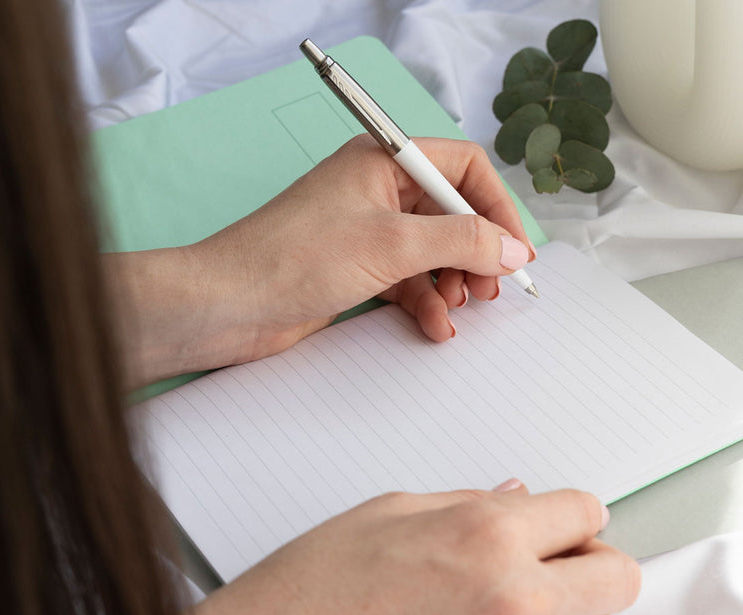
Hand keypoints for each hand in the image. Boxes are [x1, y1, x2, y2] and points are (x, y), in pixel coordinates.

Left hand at [104, 135, 534, 387]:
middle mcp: (377, 190)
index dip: (496, 206)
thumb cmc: (291, 258)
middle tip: (491, 286)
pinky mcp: (357, 268)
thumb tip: (511, 247)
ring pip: (433, 251)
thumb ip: (461, 241)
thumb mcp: (393, 245)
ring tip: (459, 306)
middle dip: (476, 251)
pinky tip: (434, 325)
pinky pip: (409, 280)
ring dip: (452, 281)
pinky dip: (426, 302)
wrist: (228, 305)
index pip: (462, 167)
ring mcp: (367, 231)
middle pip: (452, 212)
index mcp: (383, 160)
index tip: (515, 247)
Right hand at [188, 484, 640, 614]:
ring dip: (572, 613)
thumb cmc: (306, 595)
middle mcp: (513, 601)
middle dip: (593, 561)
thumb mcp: (386, 513)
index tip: (561, 519)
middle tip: (557, 558)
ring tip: (521, 604)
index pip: (587, 510)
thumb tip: (517, 499)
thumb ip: (467, 504)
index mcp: (485, 535)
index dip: (573, 512)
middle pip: (618, 578)